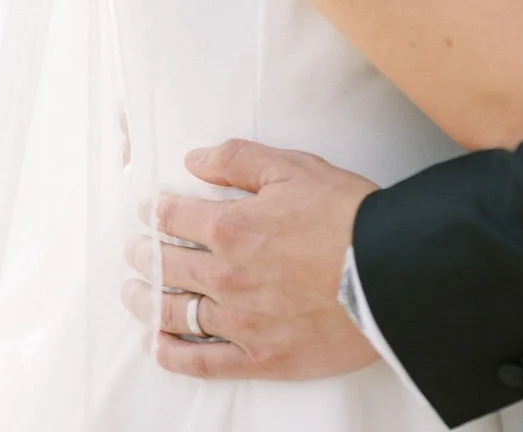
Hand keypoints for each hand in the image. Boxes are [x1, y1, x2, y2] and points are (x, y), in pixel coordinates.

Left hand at [121, 139, 379, 379]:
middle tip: (134, 251)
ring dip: (148, 302)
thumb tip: (194, 160)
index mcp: (231, 227)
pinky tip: (159, 345)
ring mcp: (240, 322)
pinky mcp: (260, 356)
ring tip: (134, 294)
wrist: (388, 271)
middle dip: (145, 255)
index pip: (175, 218)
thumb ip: (238, 160)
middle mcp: (226, 277)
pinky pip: (202, 362)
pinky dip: (174, 354)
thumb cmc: (345, 214)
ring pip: (177, 314)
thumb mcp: (294, 167)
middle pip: (168, 267)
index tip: (147, 210)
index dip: (156, 212)